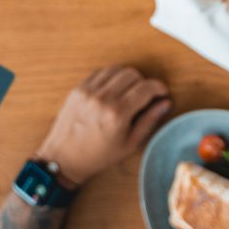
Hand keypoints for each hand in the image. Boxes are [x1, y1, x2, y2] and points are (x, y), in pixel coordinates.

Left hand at [35, 66, 171, 185]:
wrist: (63, 159)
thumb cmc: (97, 156)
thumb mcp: (130, 144)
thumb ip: (149, 121)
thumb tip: (165, 103)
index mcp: (117, 114)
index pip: (146, 88)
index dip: (159, 87)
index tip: (162, 92)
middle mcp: (102, 98)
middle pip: (133, 74)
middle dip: (143, 82)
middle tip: (144, 95)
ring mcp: (88, 91)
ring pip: (117, 69)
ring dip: (127, 77)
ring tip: (128, 91)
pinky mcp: (78, 89)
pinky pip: (100, 72)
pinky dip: (111, 77)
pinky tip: (113, 89)